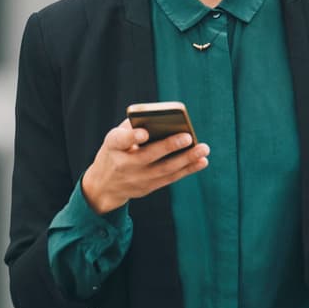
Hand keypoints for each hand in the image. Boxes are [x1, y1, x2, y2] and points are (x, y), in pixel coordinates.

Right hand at [80, 119, 209, 213]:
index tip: (144, 133)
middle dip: (169, 146)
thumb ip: (134, 127)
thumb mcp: (115, 138)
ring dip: (186, 159)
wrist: (105, 185)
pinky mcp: (148, 187)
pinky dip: (187, 170)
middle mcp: (123, 164)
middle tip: (188, 137)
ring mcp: (137, 179)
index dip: (132, 137)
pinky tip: (202, 161)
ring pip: (164, 169)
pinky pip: (171, 178)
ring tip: (203, 149)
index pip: (120, 141)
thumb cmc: (116, 151)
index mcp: (112, 146)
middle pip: (147, 156)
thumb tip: (163, 120)